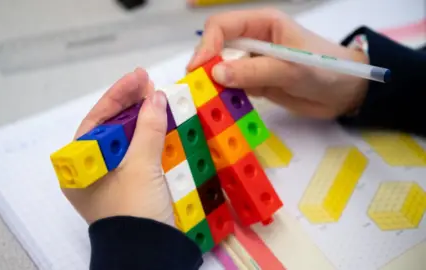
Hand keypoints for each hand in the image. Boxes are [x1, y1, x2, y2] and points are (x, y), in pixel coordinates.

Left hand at [62, 68, 173, 225]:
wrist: (149, 253)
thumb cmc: (135, 208)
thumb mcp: (141, 166)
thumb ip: (148, 129)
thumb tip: (156, 97)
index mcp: (80, 167)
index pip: (96, 121)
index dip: (117, 96)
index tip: (138, 76)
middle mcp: (91, 171)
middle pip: (111, 129)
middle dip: (131, 105)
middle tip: (149, 83)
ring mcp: (111, 179)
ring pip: (126, 141)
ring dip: (143, 120)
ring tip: (157, 98)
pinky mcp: (130, 186)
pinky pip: (138, 154)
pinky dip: (150, 138)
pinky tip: (162, 123)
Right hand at [187, 9, 368, 118]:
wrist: (346, 93)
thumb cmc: (325, 70)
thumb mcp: (291, 68)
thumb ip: (254, 71)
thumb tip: (216, 73)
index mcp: (262, 24)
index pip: (222, 26)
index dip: (206, 44)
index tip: (199, 69)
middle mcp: (253, 41)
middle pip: (216, 47)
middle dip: (204, 65)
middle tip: (195, 88)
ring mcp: (252, 63)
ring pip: (221, 70)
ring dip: (211, 84)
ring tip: (203, 101)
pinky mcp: (255, 83)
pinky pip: (232, 88)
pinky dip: (223, 97)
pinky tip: (219, 108)